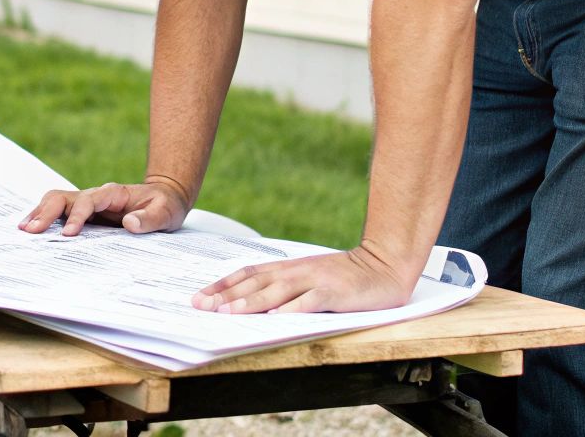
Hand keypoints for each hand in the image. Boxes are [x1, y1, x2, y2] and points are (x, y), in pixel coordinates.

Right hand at [21, 178, 190, 235]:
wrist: (164, 199)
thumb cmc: (165, 206)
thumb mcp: (165, 212)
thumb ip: (150, 218)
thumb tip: (129, 223)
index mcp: (113, 193)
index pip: (88, 201)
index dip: (77, 216)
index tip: (69, 235)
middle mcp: (94, 196)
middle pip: (63, 197)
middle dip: (46, 212)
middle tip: (31, 231)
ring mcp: (86, 204)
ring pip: (55, 202)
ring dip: (39, 214)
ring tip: (23, 231)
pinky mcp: (83, 214)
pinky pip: (59, 213)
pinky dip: (43, 218)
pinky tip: (31, 230)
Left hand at [192, 246, 414, 313]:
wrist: (383, 266)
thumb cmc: (343, 278)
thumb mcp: (308, 279)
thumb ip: (283, 289)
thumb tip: (251, 306)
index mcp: (288, 268)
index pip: (248, 274)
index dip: (222, 286)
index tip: (200, 298)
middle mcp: (297, 271)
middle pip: (256, 282)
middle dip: (226, 296)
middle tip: (202, 307)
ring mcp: (315, 280)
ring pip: (277, 291)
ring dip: (251, 302)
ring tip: (229, 312)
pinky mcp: (334, 293)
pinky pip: (310, 301)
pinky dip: (292, 309)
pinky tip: (276, 319)